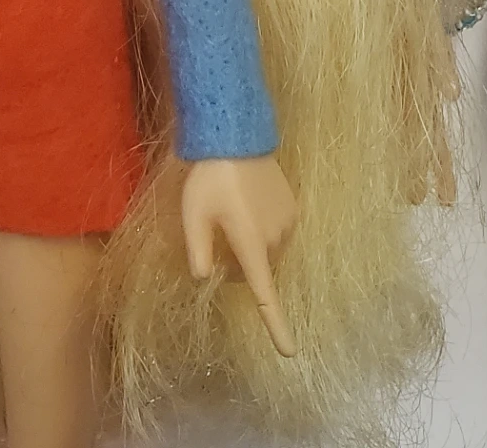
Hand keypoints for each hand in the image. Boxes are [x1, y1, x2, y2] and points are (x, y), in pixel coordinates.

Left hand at [180, 155, 297, 356]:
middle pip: (258, 271)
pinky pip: (278, 233)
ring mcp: (288, 221)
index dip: (276, 326)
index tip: (290, 351)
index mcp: (252, 245)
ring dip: (251, 249)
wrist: (238, 135)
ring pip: (268, 253)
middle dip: (238, 268)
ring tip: (229, 217)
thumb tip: (204, 278)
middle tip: (214, 238)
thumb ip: (198, 251)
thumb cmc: (211, 178)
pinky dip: (262, 232)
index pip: (265, 295)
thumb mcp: (193, 216)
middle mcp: (276, 238)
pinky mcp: (293, 206)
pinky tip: (246, 207)